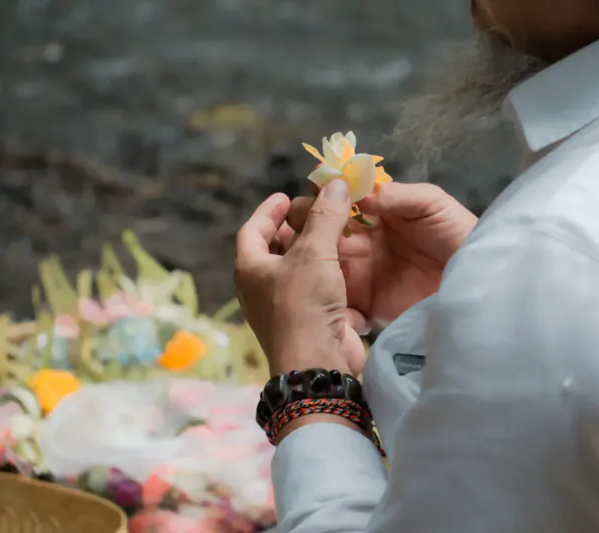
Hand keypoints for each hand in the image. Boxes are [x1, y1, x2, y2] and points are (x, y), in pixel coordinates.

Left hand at [235, 180, 366, 376]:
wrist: (316, 364)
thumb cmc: (304, 304)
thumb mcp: (315, 253)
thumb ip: (326, 216)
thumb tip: (336, 183)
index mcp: (250, 268)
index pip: (252, 229)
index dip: (269, 210)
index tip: (286, 197)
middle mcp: (261, 288)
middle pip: (275, 249)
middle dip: (297, 230)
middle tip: (319, 214)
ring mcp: (282, 308)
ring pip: (297, 271)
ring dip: (317, 253)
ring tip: (338, 236)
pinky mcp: (305, 322)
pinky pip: (314, 291)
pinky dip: (328, 276)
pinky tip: (347, 266)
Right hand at [279, 182, 477, 323]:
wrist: (478, 283)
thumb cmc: (457, 234)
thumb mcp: (431, 203)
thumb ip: (395, 195)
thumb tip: (356, 194)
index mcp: (372, 212)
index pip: (334, 200)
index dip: (320, 197)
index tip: (316, 199)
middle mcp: (357, 240)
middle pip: (316, 230)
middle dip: (304, 227)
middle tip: (307, 232)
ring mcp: (357, 272)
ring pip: (316, 263)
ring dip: (304, 260)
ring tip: (305, 262)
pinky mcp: (363, 303)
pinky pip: (332, 299)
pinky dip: (320, 296)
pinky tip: (318, 292)